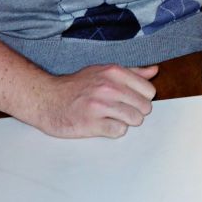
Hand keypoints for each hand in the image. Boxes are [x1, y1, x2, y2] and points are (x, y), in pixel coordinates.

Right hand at [17, 63, 158, 138]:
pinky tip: (103, 125)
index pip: (149, 90)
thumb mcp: (104, 72)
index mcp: (114, 72)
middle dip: (136, 112)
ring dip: (126, 122)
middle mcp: (108, 87)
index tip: (130, 101)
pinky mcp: (91, 123)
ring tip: (112, 118)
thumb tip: (154, 71)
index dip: (142, 98)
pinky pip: (119, 131)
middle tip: (120, 111)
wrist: (47, 99)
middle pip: (144, 107)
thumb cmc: (77, 86)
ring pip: (134, 119)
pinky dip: (114, 131)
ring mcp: (99, 105)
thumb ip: (131, 72)